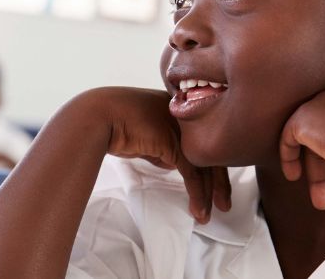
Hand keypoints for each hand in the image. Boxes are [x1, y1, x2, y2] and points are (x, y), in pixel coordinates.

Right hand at [76, 87, 231, 222]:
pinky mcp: (173, 141)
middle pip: (213, 152)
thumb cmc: (118, 124)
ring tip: (208, 214)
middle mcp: (188, 116)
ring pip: (205, 165)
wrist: (100, 116)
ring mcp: (182, 127)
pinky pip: (191, 173)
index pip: (207, 140)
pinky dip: (196, 194)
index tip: (217, 187)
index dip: (214, 165)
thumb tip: (176, 163)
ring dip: (208, 194)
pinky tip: (197, 208)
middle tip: (224, 204)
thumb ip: (166, 146)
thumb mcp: (149, 135)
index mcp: (184, 109)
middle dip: (220, 183)